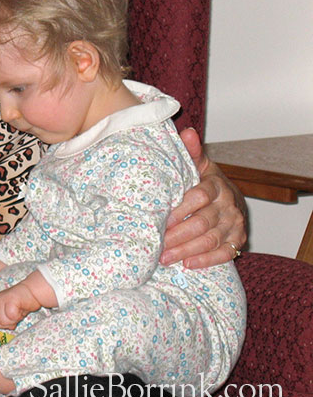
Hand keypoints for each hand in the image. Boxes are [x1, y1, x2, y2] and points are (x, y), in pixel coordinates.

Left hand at [0, 282, 40, 329]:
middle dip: (6, 323)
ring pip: (2, 322)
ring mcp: (0, 302)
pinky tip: (20, 309)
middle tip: (15, 315)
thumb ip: (4, 318)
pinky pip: (10, 318)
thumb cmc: (22, 302)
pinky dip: (16, 317)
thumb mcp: (10, 311)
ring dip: (12, 320)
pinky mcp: (8, 302)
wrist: (32, 290)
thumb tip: (3, 327)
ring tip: (18, 311)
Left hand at [161, 128, 247, 268]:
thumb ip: (190, 152)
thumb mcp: (197, 165)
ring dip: (186, 251)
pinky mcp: (239, 240)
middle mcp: (229, 205)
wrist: (228, 195)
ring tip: (164, 257)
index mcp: (216, 184)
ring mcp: (235, 224)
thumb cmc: (204, 180)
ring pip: (211, 240)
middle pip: (203, 223)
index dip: (180, 209)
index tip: (161, 219)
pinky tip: (187, 265)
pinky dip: (206, 260)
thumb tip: (186, 131)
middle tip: (157, 245)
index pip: (199, 196)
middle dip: (178, 235)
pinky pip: (225, 254)